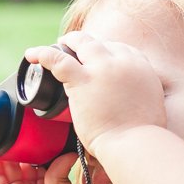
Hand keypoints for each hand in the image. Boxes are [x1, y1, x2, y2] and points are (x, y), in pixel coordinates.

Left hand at [23, 32, 165, 157]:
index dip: (106, 52)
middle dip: (87, 44)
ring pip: (81, 43)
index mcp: (141, 66)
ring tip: (59, 44)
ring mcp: (102, 68)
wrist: (135, 142)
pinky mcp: (83, 80)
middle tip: (75, 48)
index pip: (120, 49)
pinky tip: (32, 54)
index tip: (97, 59)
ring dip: (69, 42)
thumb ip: (141, 92)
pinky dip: (43, 54)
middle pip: (101, 43)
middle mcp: (123, 61)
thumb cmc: (143, 133)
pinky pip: (58, 60)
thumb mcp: (151, 102)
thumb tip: (131, 98)